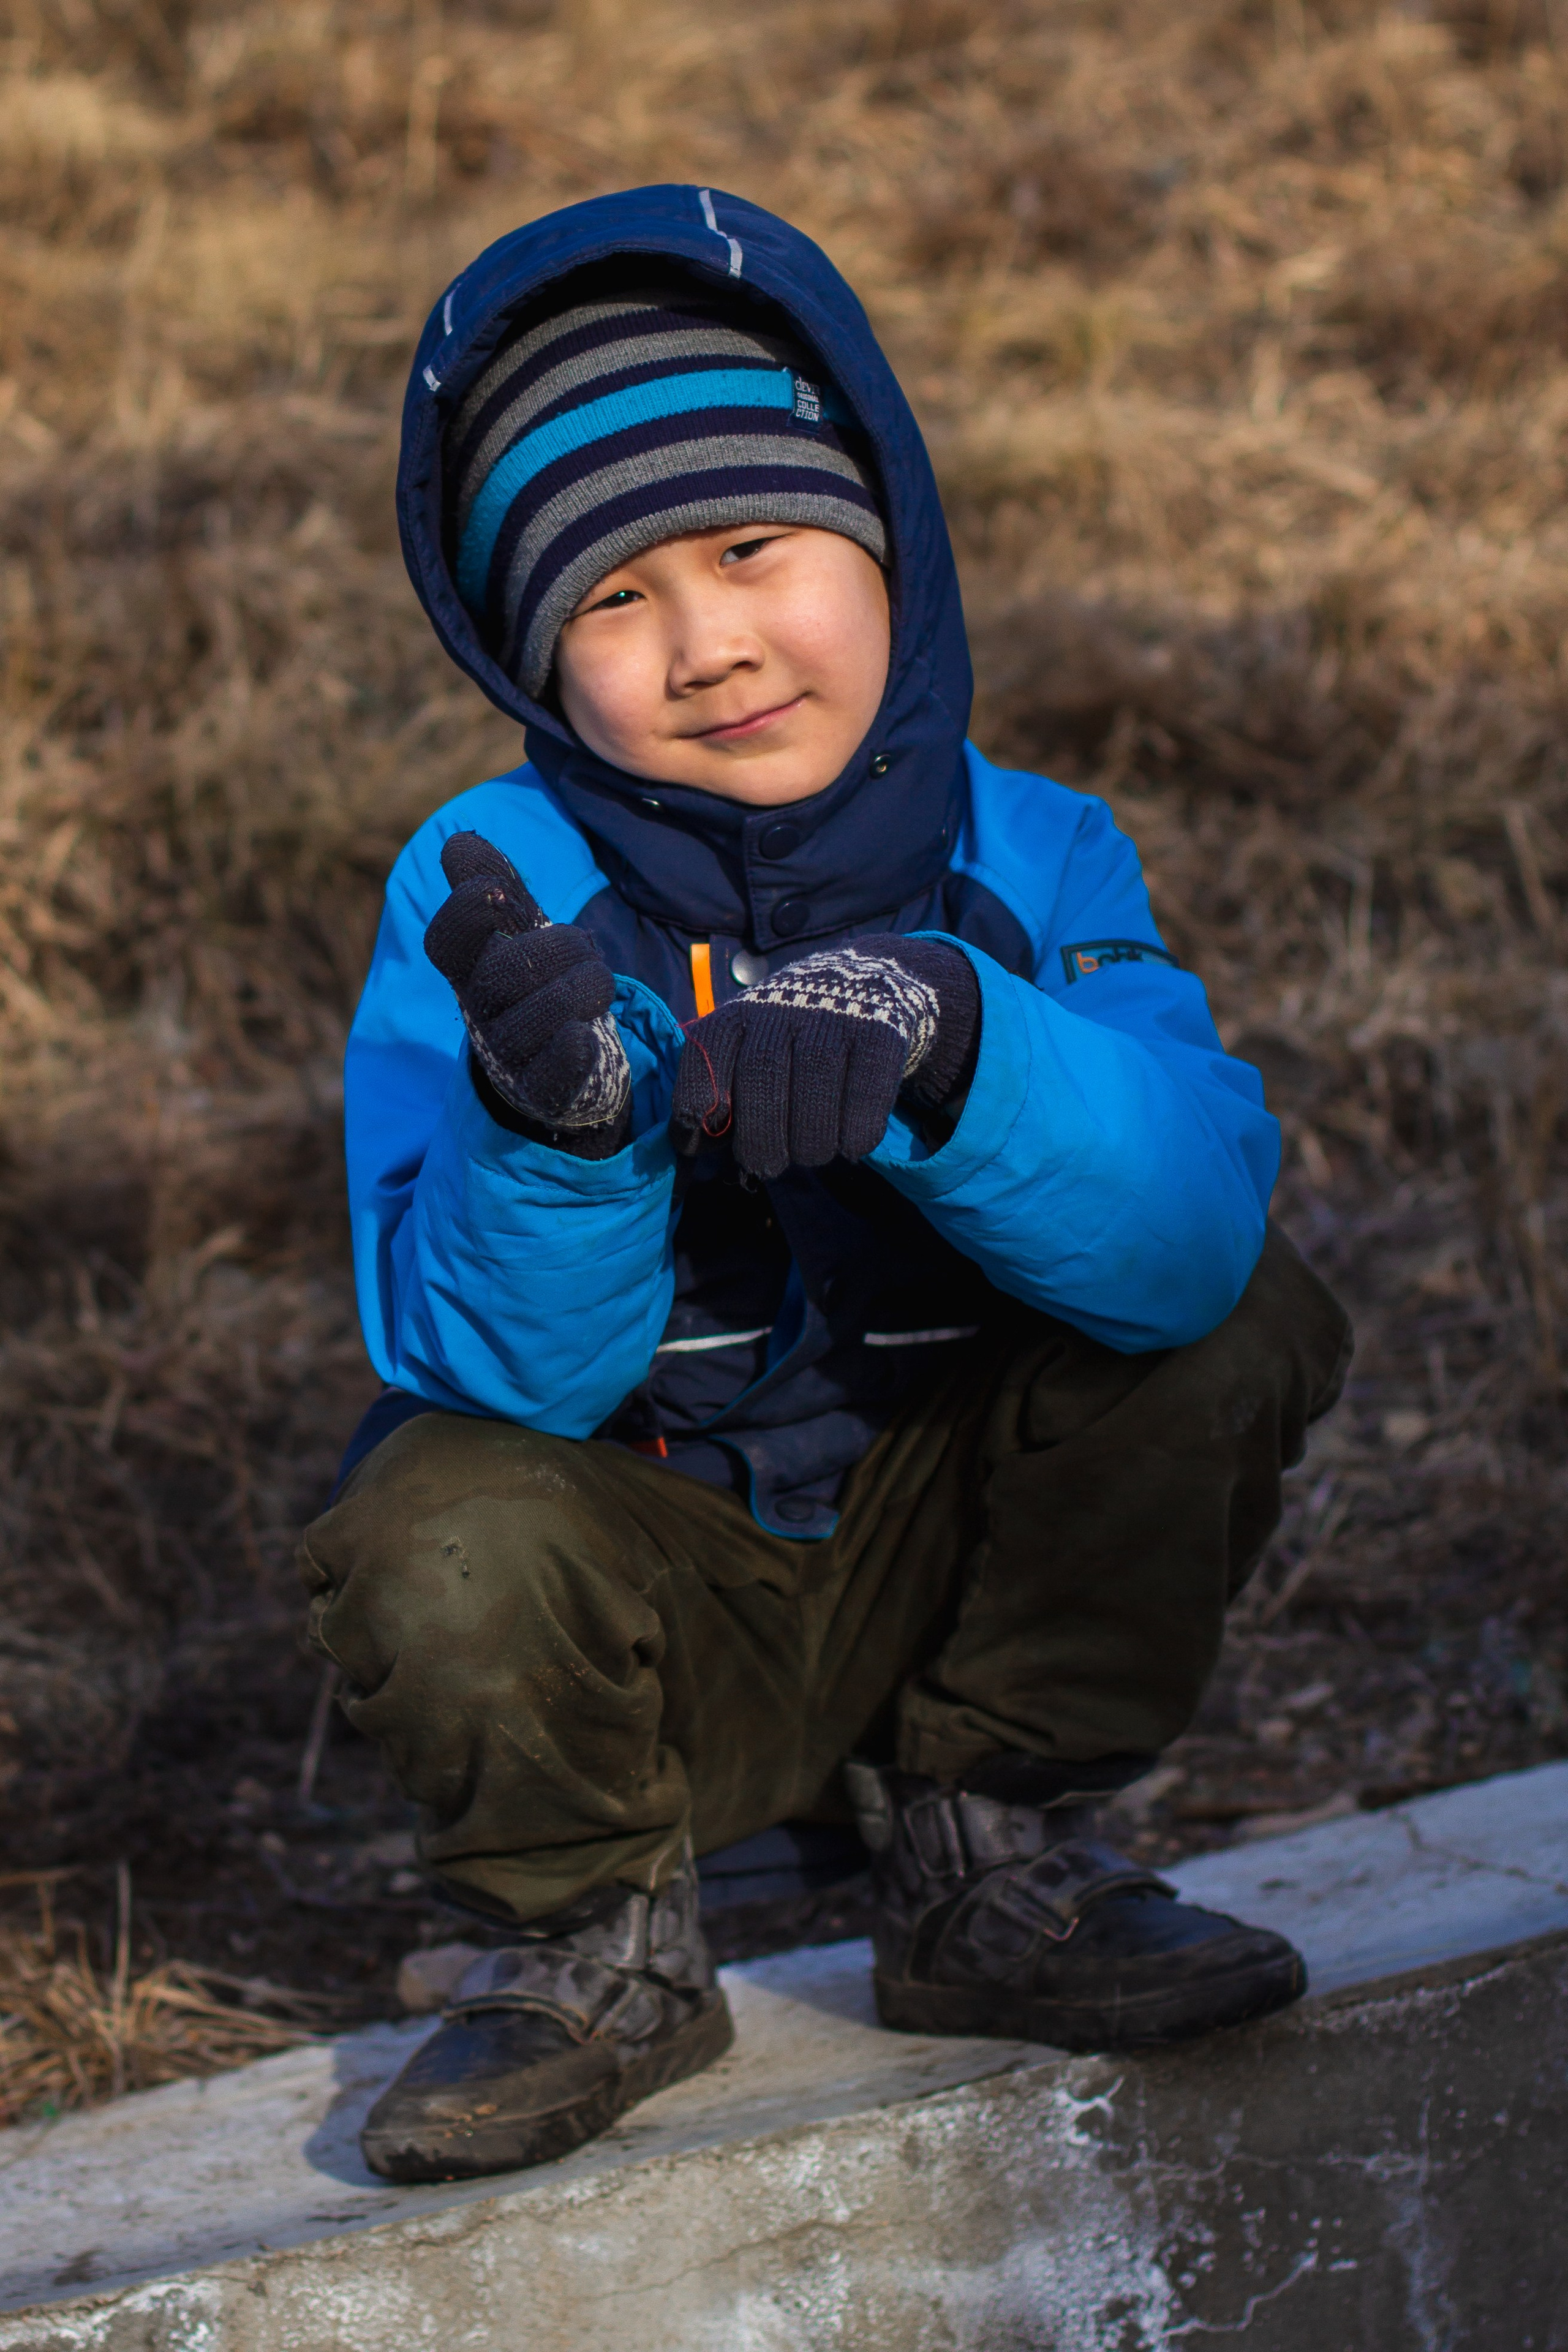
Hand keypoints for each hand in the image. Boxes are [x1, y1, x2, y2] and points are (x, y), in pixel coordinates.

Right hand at [424, 832, 629, 1141]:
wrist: (566, 1062)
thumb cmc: (538, 983)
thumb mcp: (520, 932)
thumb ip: (496, 886)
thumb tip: (458, 840)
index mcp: (470, 969)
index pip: (445, 944)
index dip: (464, 915)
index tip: (496, 892)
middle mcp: (482, 1014)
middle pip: (500, 976)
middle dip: (556, 948)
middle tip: (586, 945)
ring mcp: (510, 1057)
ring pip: (535, 1020)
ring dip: (580, 989)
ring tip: (599, 980)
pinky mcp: (543, 1093)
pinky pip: (551, 1075)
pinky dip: (569, 1052)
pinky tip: (584, 1035)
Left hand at [670, 938, 977, 1178]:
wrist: (862, 987)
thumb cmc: (789, 1046)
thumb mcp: (745, 1058)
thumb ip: (720, 1099)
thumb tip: (697, 1148)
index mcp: (736, 1016)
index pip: (704, 1053)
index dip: (695, 1100)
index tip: (703, 1139)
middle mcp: (780, 1009)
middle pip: (762, 1072)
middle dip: (760, 1135)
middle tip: (765, 1165)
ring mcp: (832, 1016)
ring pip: (815, 1081)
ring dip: (810, 1139)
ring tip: (810, 1155)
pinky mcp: (879, 1030)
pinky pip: (866, 1090)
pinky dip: (857, 1130)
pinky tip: (850, 1148)